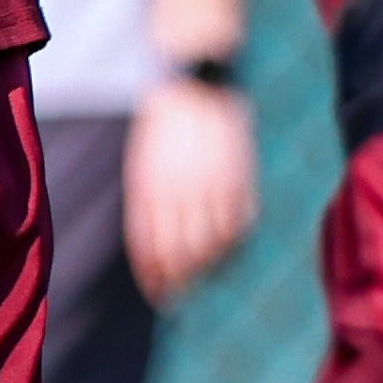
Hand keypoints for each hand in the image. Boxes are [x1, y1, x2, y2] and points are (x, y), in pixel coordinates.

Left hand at [121, 76, 257, 306]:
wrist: (191, 87)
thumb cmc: (162, 129)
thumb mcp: (143, 168)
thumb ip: (148, 206)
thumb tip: (155, 249)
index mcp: (149, 192)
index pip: (150, 250)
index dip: (154, 278)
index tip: (158, 295)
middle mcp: (179, 195)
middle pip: (181, 255)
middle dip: (181, 281)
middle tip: (183, 294)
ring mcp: (210, 188)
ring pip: (213, 244)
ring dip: (209, 264)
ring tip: (206, 271)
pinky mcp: (237, 178)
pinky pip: (238, 222)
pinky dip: (234, 239)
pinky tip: (229, 245)